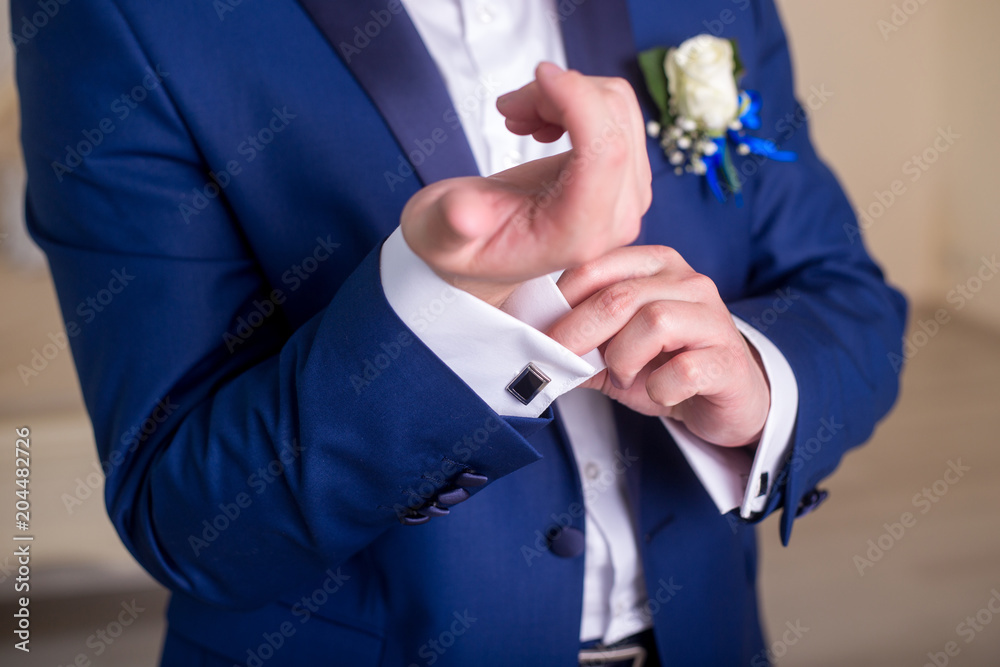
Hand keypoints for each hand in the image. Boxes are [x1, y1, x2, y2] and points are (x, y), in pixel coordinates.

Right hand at [400, 62, 651, 306]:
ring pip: (617, 108)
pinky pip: (616, 112)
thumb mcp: (438, 238)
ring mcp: (625, 194)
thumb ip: (451, 226)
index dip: (580, 103)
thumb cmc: (459, 243)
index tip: (539, 76)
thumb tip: (465, 215)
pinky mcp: (624, 173)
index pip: (606, 154)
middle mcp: (614, 217)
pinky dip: (575, 101)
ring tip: (519, 118)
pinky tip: (541, 124)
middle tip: (508, 110)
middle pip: (615, 123)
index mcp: (575, 236)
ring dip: (564, 96)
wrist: (480, 253)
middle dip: (559, 96)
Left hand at [546, 246, 770, 446]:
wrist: (728, 399)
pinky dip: (661, 388)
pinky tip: (661, 392)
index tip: (534, 330)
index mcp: (654, 265)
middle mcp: (688, 281)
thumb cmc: (668, 367)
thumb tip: (530, 345)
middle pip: (619, 296)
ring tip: (623, 376)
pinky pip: (685, 369)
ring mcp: (713, 317)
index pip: (596, 267)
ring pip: (653, 322)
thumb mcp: (615, 351)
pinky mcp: (728, 358)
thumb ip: (579, 342)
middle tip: (555, 359)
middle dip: (577, 332)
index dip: (559, 301)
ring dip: (623, 359)